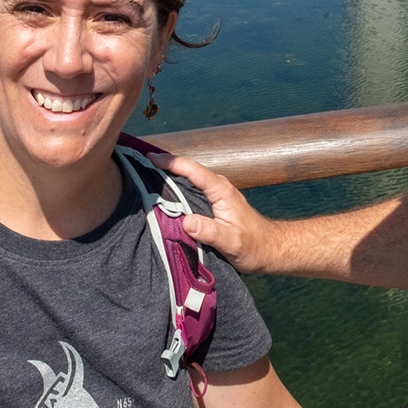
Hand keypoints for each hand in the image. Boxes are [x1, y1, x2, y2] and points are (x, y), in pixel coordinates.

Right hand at [144, 149, 284, 273]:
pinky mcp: (212, 203)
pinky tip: (161, 194)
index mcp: (220, 190)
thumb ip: (211, 232)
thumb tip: (187, 222)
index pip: (192, 170)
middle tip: (137, 163)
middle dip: (163, 164)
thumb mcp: (232, 242)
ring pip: (187, 180)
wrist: (270, 249)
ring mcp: (214, 194)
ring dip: (167, 177)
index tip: (150, 158)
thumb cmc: (254, 246)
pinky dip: (174, 189)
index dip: (171, 162)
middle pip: (186, 170)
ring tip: (142, 175)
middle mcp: (217, 187)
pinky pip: (190, 191)